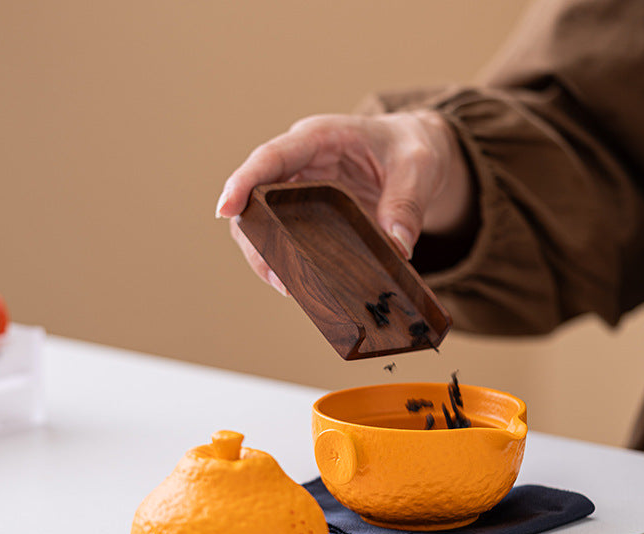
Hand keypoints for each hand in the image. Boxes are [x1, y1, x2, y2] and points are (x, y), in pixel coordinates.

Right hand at [216, 110, 473, 293]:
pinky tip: (297, 284)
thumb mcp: (418, 167)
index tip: (224, 209)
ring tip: (286, 286)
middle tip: (273, 273)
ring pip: (260, 222)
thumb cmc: (411, 149)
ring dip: (264, 254)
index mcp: (319, 138)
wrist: (415, 154)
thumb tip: (397, 247)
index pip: (270, 157)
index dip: (243, 182)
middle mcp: (299, 163)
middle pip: (254, 197)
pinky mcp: (303, 213)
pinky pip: (281, 236)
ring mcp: (297, 190)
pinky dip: (283, 260)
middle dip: (253, 235)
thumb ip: (408, 203)